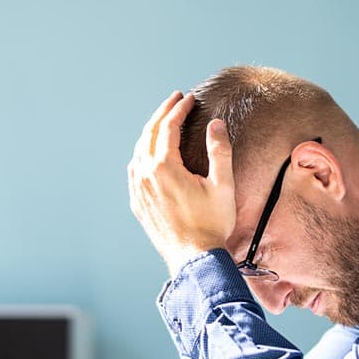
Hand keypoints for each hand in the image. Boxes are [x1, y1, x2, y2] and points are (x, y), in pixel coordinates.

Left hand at [128, 91, 235, 276]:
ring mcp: (138, 191)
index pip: (168, 127)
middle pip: (149, 133)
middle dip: (163, 113)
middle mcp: (145, 176)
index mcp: (164, 167)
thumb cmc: (211, 225)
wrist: (194, 259)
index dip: (179, 109)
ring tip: (164, 122)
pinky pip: (134, 170)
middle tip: (176, 99)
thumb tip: (215, 124)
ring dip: (151, 132)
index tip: (190, 98)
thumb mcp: (223, 185)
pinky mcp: (138, 204)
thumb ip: (219, 151)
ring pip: (139, 151)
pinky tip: (150, 154)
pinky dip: (143, 153)